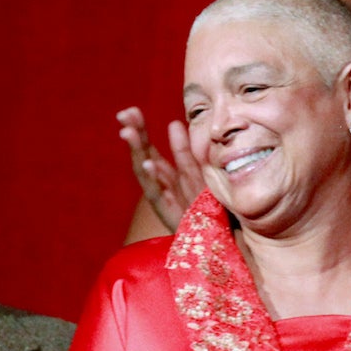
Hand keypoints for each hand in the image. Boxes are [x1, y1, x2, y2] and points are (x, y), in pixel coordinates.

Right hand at [116, 107, 203, 232]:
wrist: (226, 239)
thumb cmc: (212, 206)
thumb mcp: (200, 174)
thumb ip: (185, 153)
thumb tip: (173, 123)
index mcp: (168, 177)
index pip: (150, 149)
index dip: (140, 130)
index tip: (131, 111)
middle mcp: (162, 188)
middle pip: (144, 158)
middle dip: (134, 137)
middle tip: (124, 115)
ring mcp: (165, 202)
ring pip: (147, 174)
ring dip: (137, 152)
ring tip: (128, 133)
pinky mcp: (172, 216)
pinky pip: (161, 196)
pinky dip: (153, 179)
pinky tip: (147, 164)